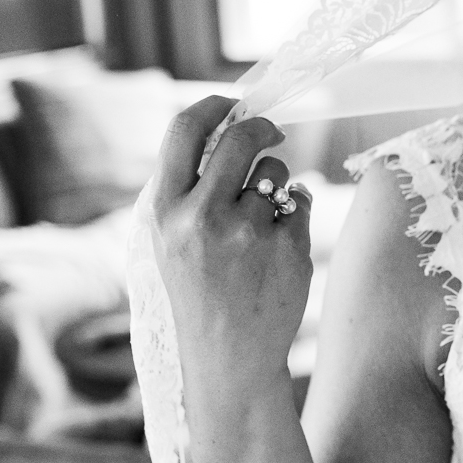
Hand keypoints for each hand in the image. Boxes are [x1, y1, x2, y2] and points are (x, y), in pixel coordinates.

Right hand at [146, 96, 313, 392]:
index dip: (213, 105)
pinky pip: (298, 202)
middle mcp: (201, 216)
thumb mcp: (169, 240)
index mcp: (164, 211)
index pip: (184, 130)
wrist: (227, 359)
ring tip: (259, 224)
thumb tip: (225, 124)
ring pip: (276, 172)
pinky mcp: (287, 247)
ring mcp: (247, 232)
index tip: (232, 103)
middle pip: (241, 138)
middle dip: (261, 128)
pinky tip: (274, 251)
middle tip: (272, 134)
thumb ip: (187, 187)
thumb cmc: (198, 293)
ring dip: (275, 184)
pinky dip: (292, 216)